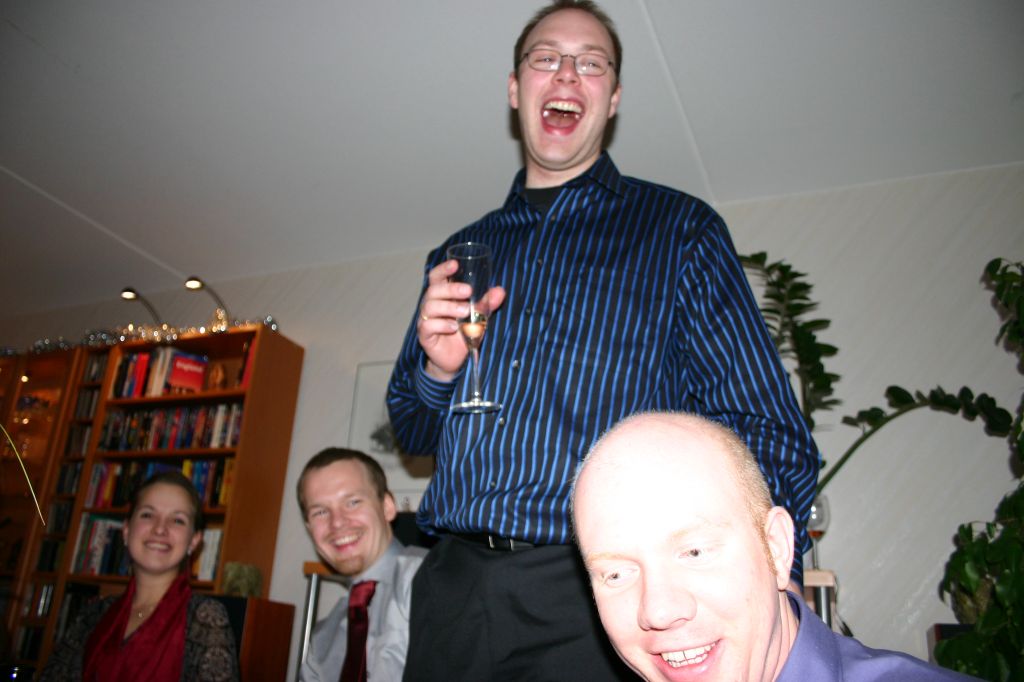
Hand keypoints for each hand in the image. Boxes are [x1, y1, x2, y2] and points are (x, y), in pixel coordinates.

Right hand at [417, 259, 505, 381]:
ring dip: (448, 307)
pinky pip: (428, 326)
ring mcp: (425, 320)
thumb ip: (487, 303)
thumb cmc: (464, 332)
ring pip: (430, 307)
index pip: (437, 277)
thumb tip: (500, 290)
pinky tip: (453, 328)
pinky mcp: (425, 335)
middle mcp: (431, 305)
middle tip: (468, 291)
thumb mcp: (479, 316)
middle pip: (434, 290)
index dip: (443, 269)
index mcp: (442, 296)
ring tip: (465, 312)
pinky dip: (441, 324)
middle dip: (451, 288)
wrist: (456, 359)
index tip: (455, 264)